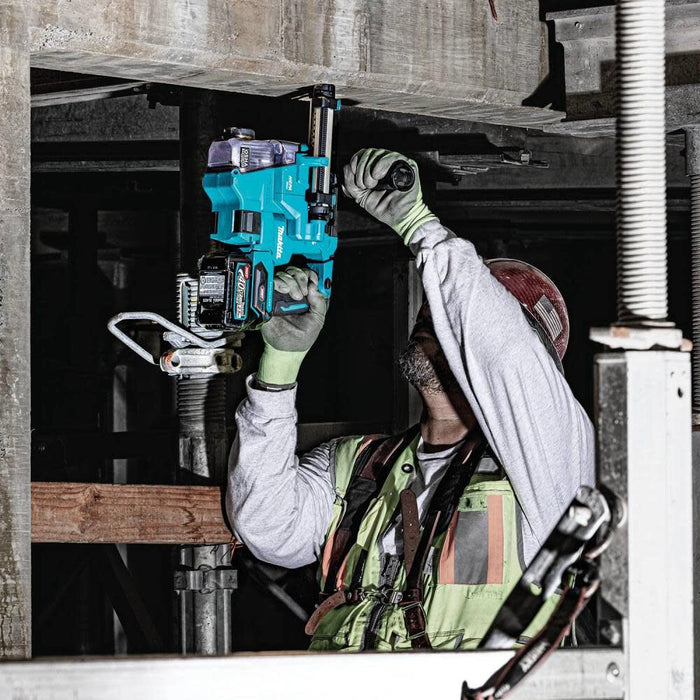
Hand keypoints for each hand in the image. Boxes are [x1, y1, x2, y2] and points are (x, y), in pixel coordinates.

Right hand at [257, 267, 326, 385]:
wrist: (287, 349)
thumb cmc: (302, 336)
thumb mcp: (318, 319)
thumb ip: (319, 303)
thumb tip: (315, 288)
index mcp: (305, 295)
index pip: (306, 276)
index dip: (310, 275)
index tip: (313, 282)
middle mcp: (292, 292)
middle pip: (293, 271)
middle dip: (300, 277)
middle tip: (304, 292)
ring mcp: (279, 295)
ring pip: (282, 275)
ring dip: (291, 281)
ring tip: (296, 296)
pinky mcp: (268, 299)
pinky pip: (269, 284)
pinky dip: (277, 282)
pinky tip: (283, 290)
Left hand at [342, 148, 436, 244]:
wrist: (398, 217)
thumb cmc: (384, 207)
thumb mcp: (360, 196)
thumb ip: (351, 184)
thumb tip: (347, 168)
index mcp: (374, 169)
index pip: (362, 155)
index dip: (355, 161)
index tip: (352, 172)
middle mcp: (384, 164)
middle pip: (368, 153)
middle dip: (361, 170)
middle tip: (364, 185)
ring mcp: (395, 164)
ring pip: (377, 153)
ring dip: (369, 170)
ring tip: (372, 184)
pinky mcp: (407, 166)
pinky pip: (392, 157)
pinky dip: (381, 165)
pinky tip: (378, 176)